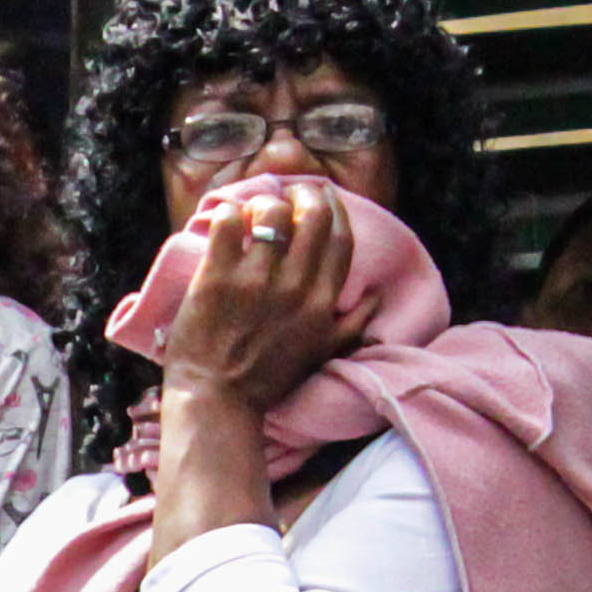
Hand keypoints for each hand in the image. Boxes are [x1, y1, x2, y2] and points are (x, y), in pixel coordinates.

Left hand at [158, 179, 367, 413]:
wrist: (217, 400)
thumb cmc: (267, 380)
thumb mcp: (322, 353)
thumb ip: (352, 326)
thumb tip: (375, 299)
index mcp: (324, 302)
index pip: (341, 238)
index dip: (334, 209)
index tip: (322, 196)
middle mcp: (296, 287)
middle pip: (314, 216)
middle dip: (303, 193)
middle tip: (288, 191)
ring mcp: (256, 281)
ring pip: (271, 213)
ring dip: (263, 202)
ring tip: (251, 209)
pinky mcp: (218, 279)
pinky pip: (227, 224)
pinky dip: (226, 212)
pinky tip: (224, 219)